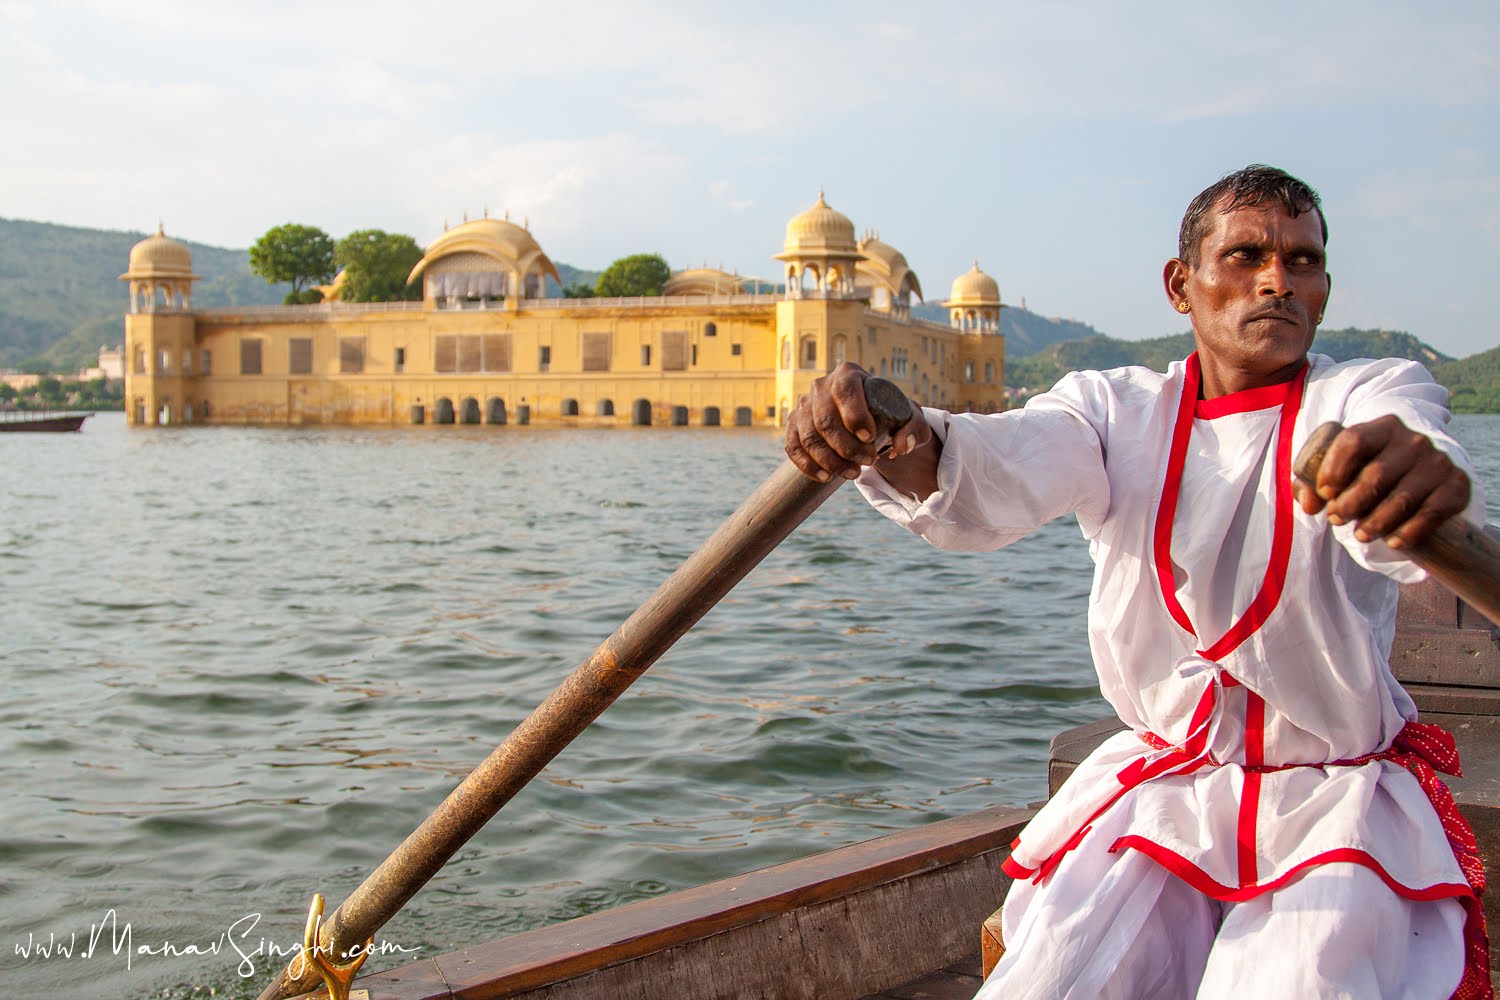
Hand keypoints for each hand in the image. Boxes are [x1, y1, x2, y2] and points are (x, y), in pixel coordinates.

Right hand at [784, 363, 930, 483]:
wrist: (866, 416)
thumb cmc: (888, 412)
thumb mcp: (909, 416)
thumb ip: (914, 428)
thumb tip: (901, 446)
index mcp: (848, 374)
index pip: (845, 391)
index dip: (855, 416)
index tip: (871, 439)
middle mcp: (821, 386)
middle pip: (825, 420)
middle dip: (846, 447)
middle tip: (868, 462)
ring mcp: (804, 405)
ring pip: (809, 437)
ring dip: (830, 461)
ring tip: (852, 474)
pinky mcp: (794, 425)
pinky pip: (793, 447)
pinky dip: (807, 465)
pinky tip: (825, 477)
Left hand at [1293, 415, 1471, 549]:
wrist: (1421, 477)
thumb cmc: (1369, 472)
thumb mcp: (1342, 470)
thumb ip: (1312, 483)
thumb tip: (1309, 505)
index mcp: (1382, 428)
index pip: (1354, 440)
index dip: (1334, 468)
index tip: (1324, 493)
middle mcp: (1414, 441)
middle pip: (1376, 474)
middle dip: (1350, 503)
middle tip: (1336, 520)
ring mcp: (1437, 463)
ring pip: (1402, 498)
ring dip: (1376, 522)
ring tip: (1361, 535)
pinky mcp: (1456, 485)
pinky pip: (1432, 512)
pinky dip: (1410, 531)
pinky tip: (1393, 541)